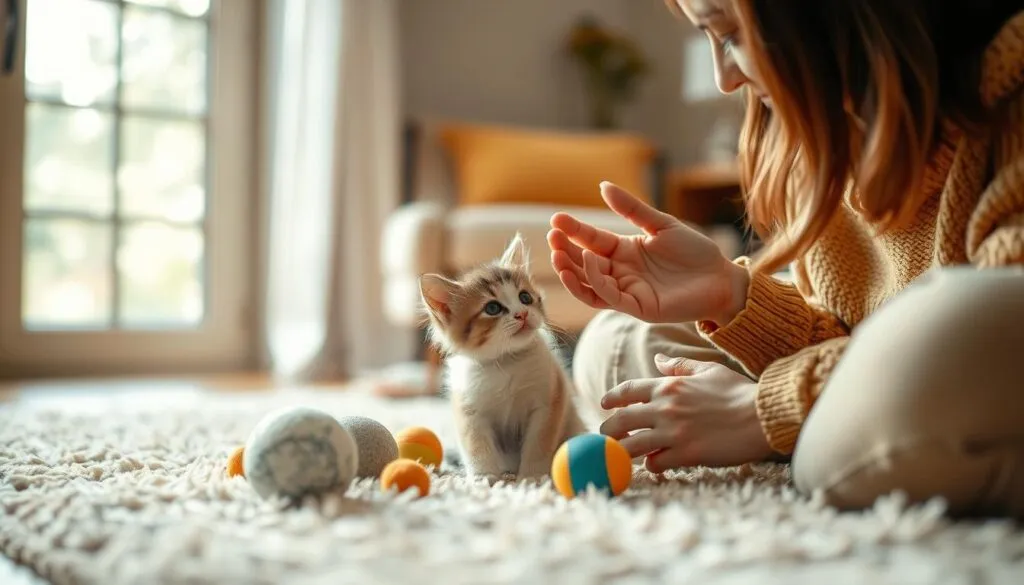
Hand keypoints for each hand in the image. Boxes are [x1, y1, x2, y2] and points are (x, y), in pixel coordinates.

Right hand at [547, 181, 748, 324]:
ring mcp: (627, 292)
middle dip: (565, 252)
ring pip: (589, 285)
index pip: (591, 241)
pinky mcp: (638, 307)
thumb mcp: (661, 224)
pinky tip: (591, 262)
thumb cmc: (695, 253)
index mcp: (623, 252)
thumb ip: (632, 208)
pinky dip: (596, 281)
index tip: (556, 219)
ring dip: (572, 272)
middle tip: (552, 236)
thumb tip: (603, 186)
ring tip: (558, 254)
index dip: (573, 231)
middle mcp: (620, 273)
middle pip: (583, 264)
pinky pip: (609, 297)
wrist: (722, 278)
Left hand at [599, 354, 772, 471]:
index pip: (628, 391)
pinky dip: (652, 465)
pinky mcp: (686, 454)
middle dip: (609, 430)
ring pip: (631, 446)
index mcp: (668, 386)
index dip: (611, 398)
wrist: (763, 415)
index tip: (604, 405)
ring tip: (622, 454)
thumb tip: (658, 360)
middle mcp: (665, 408)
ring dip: (624, 451)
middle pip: (620, 421)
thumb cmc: (739, 391)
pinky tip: (656, 464)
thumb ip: (680, 366)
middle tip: (607, 436)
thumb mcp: (709, 369)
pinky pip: (655, 463)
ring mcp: (673, 432)